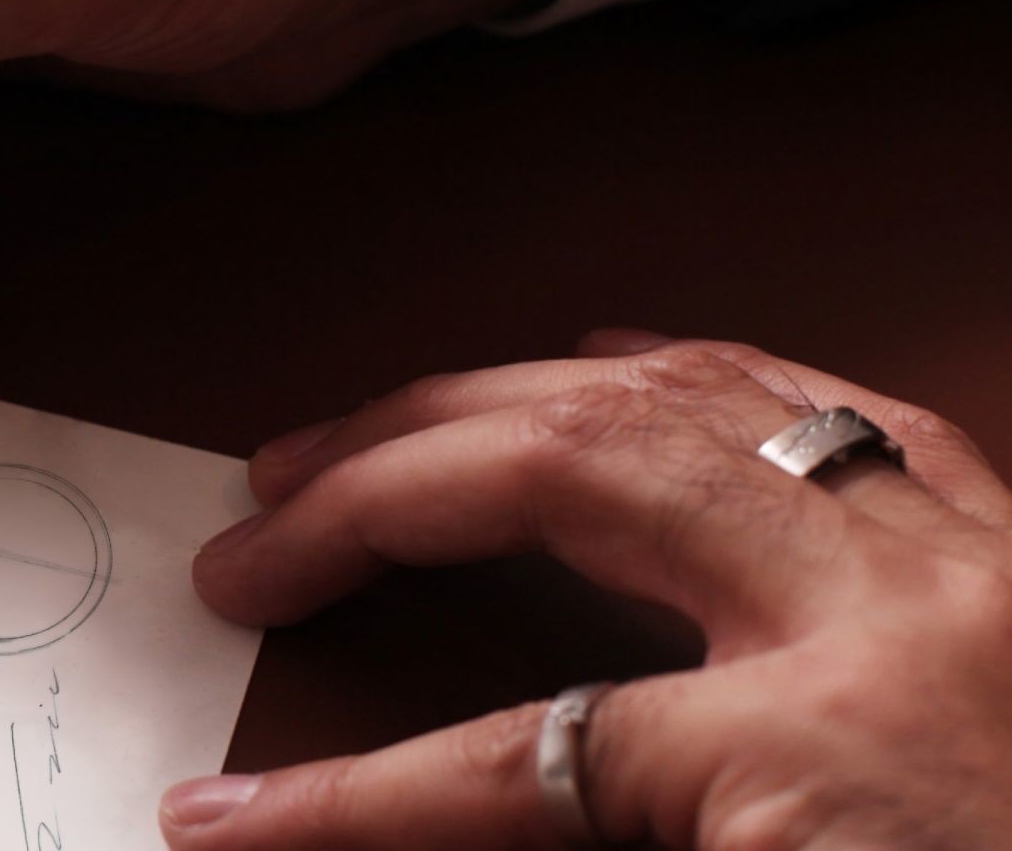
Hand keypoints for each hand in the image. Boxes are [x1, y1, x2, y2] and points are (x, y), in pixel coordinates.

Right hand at [171, 332, 1011, 849]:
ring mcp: (958, 554)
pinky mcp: (1005, 542)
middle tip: (261, 533)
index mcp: (841, 757)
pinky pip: (821, 403)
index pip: (519, 757)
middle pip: (570, 473)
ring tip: (371, 429)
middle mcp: (893, 612)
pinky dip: (683, 372)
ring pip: (679, 397)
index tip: (231, 814)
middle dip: (379, 496)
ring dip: (493, 398)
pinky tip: (601, 363)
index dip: (344, 795)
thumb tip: (445, 832)